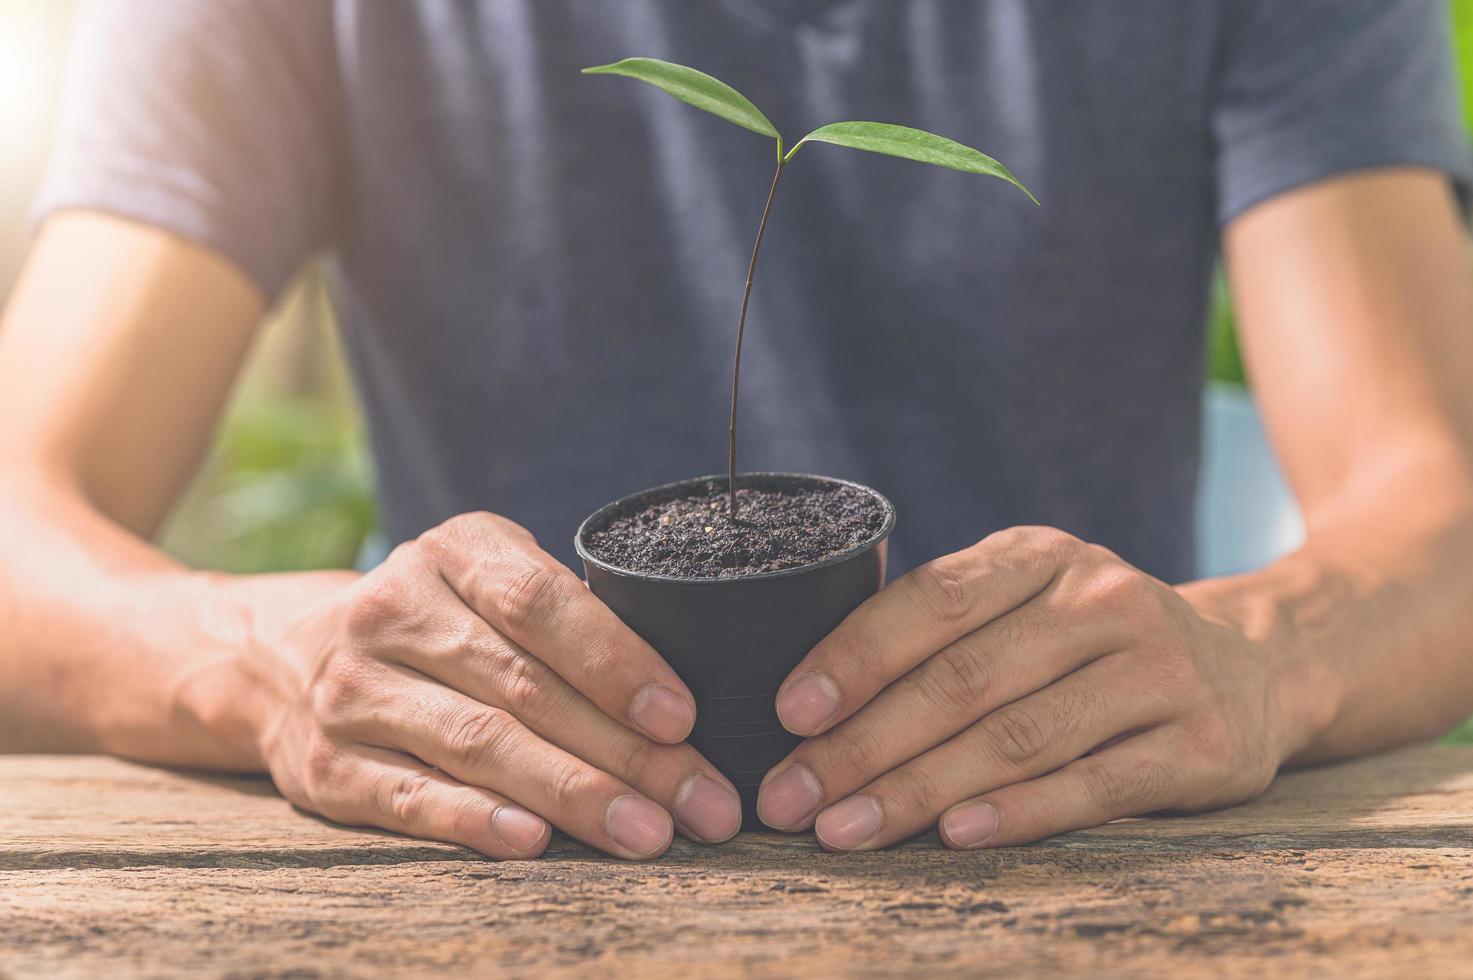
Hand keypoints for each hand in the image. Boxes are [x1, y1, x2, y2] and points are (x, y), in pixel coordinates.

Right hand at [256, 512, 742, 858]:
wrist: (278, 655)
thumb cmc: (433, 619)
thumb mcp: (486, 579)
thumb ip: (563, 615)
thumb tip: (677, 703)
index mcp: (454, 551)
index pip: (542, 601)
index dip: (616, 660)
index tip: (682, 717)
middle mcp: (396, 611)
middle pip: (525, 687)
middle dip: (628, 753)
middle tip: (701, 802)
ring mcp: (355, 690)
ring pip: (478, 744)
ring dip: (573, 795)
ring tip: (648, 833)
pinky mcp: (327, 765)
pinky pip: (409, 797)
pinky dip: (474, 822)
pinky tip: (535, 844)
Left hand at [756, 526, 1295, 849]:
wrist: (1256, 667)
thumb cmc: (1095, 643)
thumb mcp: (1030, 602)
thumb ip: (946, 631)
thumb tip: (814, 705)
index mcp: (1041, 556)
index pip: (932, 598)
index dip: (854, 656)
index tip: (788, 712)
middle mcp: (1102, 600)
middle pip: (963, 679)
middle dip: (862, 745)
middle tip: (790, 797)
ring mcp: (1158, 670)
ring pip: (1017, 737)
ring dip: (918, 790)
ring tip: (845, 829)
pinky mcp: (1200, 745)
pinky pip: (1093, 786)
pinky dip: (1018, 814)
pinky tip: (954, 836)